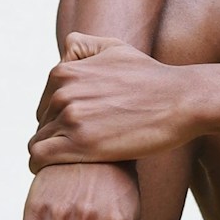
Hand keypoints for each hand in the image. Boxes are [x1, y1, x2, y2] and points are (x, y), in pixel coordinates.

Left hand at [30, 35, 198, 166]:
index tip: (78, 132)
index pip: (44, 103)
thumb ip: (84, 46)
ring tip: (76, 163)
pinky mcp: (81, 144)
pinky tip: (56, 173)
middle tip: (83, 150)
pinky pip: (39, 157)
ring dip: (53, 154)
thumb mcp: (116, 49)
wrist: (181, 100)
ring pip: (38, 141)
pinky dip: (41, 166)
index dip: (59, 119)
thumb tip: (65, 48)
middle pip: (42, 123)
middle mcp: (62, 92)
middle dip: (58, 136)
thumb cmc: (152, 78)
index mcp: (64, 71)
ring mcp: (71, 117)